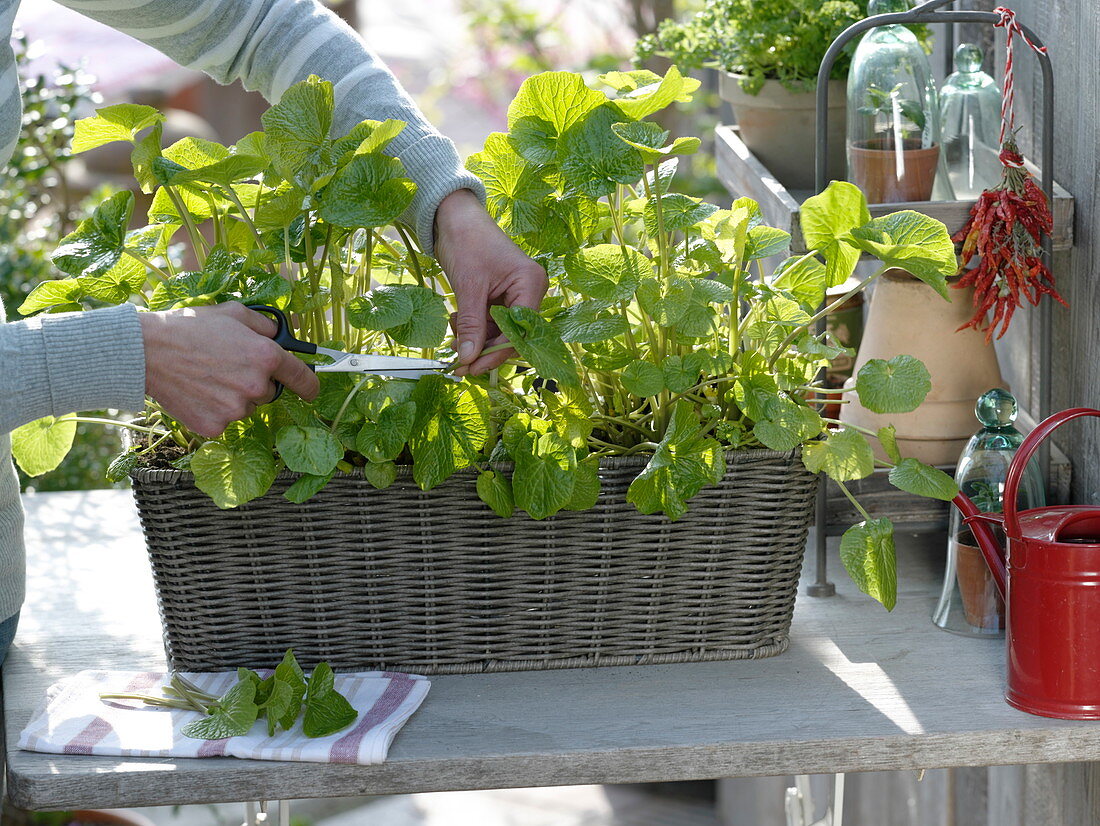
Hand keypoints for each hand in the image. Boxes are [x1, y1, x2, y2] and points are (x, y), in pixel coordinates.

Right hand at [139, 303, 318, 437]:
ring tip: (208, 377)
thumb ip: (266, 325)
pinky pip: (225, 419)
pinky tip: (198, 391)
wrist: (147, 352)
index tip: (312, 389)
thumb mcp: (234, 312)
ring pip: (247, 406)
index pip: (304, 379)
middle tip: (228, 366)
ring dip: (235, 396)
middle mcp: (256, 386)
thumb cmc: (191, 328)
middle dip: (256, 382)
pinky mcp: (216, 426)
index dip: (311, 384)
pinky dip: (215, 409)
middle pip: (270, 392)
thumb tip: (282, 336)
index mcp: (266, 357)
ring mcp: (236, 409)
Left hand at [433, 189, 547, 375]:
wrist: (454, 217)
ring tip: (454, 332)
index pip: (520, 330)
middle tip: (458, 361)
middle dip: (483, 346)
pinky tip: (458, 321)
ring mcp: (517, 294)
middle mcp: (530, 290)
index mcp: (531, 283)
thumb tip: (468, 359)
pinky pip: (492, 321)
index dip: (496, 352)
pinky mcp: (502, 295)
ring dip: (475, 336)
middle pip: (511, 333)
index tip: (472, 367)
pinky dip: (474, 326)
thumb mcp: (468, 287)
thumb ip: (471, 325)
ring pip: (499, 330)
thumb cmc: (466, 242)